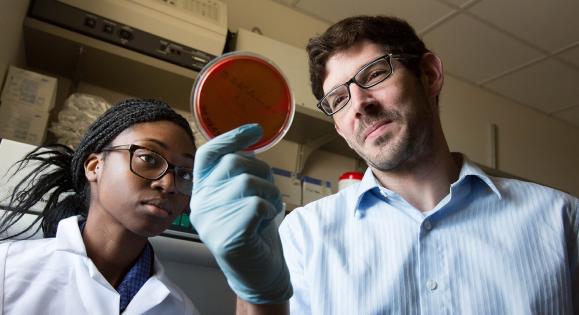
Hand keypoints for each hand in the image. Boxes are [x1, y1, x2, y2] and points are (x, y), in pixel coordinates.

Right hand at [189, 124, 291, 303]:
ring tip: (268, 209)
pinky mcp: (228, 237)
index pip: (208, 154)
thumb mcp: (243, 197)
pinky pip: (257, 204)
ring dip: (269, 192)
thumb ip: (239, 173)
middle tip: (268, 191)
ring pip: (247, 182)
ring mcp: (211, 222)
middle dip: (262, 171)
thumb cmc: (254, 231)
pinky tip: (265, 223)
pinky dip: (270, 210)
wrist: (259, 273)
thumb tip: (249, 140)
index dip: (231, 137)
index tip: (255, 129)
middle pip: (234, 163)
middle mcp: (200, 205)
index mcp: (202, 192)